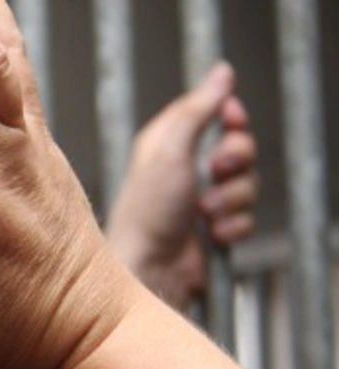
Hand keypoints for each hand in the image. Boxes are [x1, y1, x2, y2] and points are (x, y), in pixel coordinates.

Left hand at [107, 63, 258, 308]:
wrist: (149, 269)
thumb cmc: (147, 211)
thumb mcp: (169, 149)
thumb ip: (197, 109)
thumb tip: (222, 71)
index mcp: (169, 142)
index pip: (214, 112)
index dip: (230, 115)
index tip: (231, 118)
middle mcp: (186, 168)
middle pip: (240, 147)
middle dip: (236, 161)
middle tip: (215, 171)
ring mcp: (203, 200)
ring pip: (248, 184)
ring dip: (231, 200)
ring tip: (203, 214)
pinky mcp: (215, 228)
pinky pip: (246, 217)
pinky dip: (232, 227)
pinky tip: (211, 235)